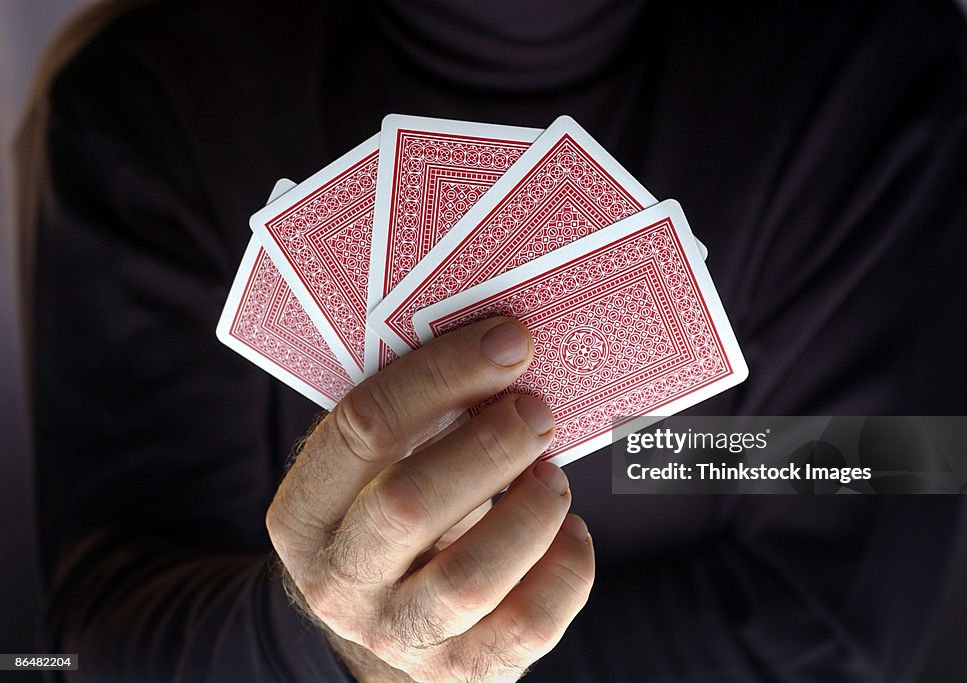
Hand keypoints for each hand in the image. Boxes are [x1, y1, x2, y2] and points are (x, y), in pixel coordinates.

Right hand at [267, 318, 594, 681]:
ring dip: (530, 512)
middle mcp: (339, 580)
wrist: (388, 625)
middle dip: (488, 446)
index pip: (362, 428)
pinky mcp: (460, 673)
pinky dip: (566, 570)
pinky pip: (526, 625)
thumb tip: (505, 346)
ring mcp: (397, 634)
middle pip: (409, 504)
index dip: (442, 375)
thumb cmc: (393, 515)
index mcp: (305, 511)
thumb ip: (417, 419)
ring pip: (470, 578)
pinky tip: (571, 532)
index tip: (509, 340)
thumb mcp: (376, 470)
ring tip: (554, 477)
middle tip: (537, 410)